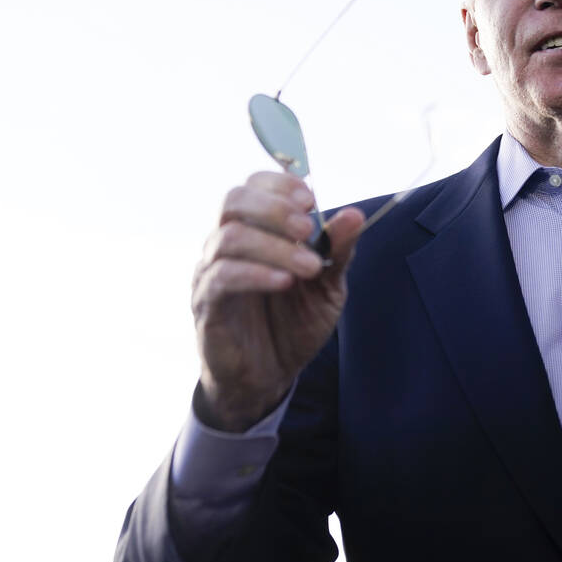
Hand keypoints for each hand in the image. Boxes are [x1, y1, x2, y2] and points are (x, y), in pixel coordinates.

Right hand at [190, 171, 363, 430]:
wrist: (269, 377)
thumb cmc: (293, 324)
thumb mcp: (327, 286)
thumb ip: (337, 250)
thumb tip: (355, 214)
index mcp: (254, 231)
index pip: (252, 185)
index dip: (279, 184)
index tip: (309, 199)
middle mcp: (226, 244)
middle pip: (233, 200)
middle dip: (274, 208)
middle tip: (307, 228)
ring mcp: (211, 272)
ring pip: (229, 237)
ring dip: (274, 246)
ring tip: (309, 266)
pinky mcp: (206, 304)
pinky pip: (222, 276)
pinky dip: (256, 273)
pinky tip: (285, 282)